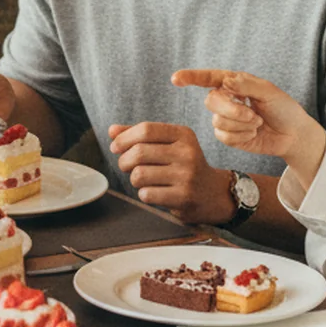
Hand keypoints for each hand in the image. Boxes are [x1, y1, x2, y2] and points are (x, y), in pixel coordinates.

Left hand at [107, 121, 234, 223]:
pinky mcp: (184, 197)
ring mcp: (187, 176)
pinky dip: (144, 194)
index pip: (146, 129)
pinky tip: (154, 193)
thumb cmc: (184, 165)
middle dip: (124, 161)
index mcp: (183, 135)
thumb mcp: (168, 144)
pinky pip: (147, 194)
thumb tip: (111, 130)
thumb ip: (140, 135)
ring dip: (134, 179)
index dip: (124, 137)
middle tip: (125, 166)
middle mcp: (187, 153)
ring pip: (139, 175)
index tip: (115, 146)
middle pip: (139, 152)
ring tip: (142, 180)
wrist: (214, 194)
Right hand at [171, 70, 325, 182]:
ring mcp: (226, 118)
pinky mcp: (229, 136)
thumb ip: (246, 84)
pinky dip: (241, 136)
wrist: (293, 135)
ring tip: (258, 123)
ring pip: (218, 120)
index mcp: (234, 83)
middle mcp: (226, 99)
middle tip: (253, 115)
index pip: (208, 78)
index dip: (190, 77)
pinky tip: (253, 134)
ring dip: (242, 124)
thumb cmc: (284, 109)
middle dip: (232, 110)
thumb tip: (225, 81)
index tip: (175, 79)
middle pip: (212, 101)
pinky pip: (224, 136)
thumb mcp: (269, 92)